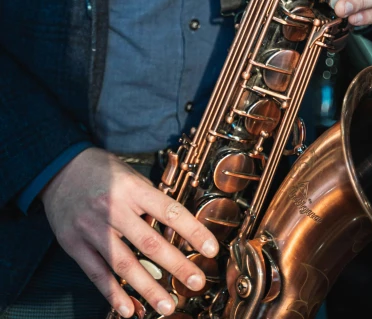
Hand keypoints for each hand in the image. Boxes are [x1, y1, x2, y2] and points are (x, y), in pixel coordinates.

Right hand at [40, 147, 218, 317]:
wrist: (60, 167)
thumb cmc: (103, 171)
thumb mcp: (132, 176)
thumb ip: (151, 201)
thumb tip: (176, 229)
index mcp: (133, 189)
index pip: (170, 211)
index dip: (193, 231)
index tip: (211, 249)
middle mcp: (114, 208)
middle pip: (149, 242)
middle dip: (176, 265)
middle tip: (196, 282)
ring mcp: (93, 228)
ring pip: (124, 264)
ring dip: (148, 288)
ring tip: (167, 306)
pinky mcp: (75, 244)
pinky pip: (97, 274)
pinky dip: (114, 294)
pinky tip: (130, 310)